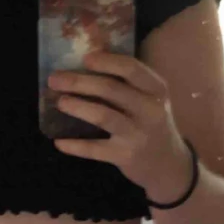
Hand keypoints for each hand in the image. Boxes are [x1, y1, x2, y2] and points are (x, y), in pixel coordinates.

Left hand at [48, 52, 194, 202]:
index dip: (106, 61)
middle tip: (55, 79)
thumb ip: (129, 84)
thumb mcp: (151, 100)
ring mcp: (137, 134)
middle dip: (79, 82)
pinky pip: (95, 149)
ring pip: (103, 116)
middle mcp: (149, 110)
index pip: (131, 68)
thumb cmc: (153, 125)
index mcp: (156, 90)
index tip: (84, 58)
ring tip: (60, 102)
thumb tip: (89, 64)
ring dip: (78, 107)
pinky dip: (75, 146)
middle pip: (111, 89)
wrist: (168, 165)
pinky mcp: (125, 156)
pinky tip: (59, 141)